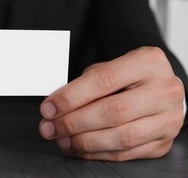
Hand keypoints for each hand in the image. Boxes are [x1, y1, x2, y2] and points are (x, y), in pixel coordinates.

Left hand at [39, 47, 184, 160]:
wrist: (161, 90)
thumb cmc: (129, 77)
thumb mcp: (109, 68)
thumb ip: (84, 84)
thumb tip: (55, 106)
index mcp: (147, 62)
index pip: (103, 80)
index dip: (71, 96)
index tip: (48, 107)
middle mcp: (164, 90)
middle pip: (113, 111)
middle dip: (73, 122)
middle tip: (50, 127)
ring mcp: (168, 119)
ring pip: (121, 137)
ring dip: (84, 141)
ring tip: (62, 140)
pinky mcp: (164, 142)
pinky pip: (126, 154)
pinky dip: (97, 153)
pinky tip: (78, 148)